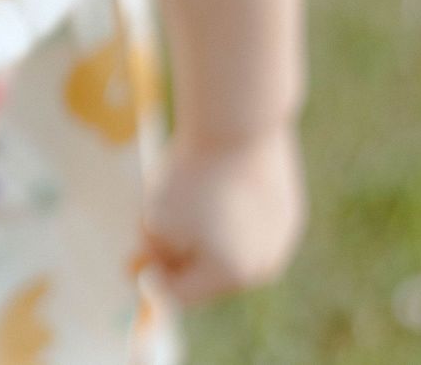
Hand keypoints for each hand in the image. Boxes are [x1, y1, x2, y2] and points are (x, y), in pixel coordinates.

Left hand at [134, 122, 306, 307]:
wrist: (239, 125)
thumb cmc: (193, 175)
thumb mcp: (156, 218)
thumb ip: (155, 253)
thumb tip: (152, 276)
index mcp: (231, 276)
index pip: (183, 294)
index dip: (153, 280)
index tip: (130, 262)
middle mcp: (263, 266)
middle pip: (209, 273)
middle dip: (179, 256)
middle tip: (152, 228)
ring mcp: (282, 239)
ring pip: (231, 247)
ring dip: (206, 234)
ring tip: (188, 198)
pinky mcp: (290, 210)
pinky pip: (250, 221)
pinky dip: (230, 211)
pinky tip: (217, 184)